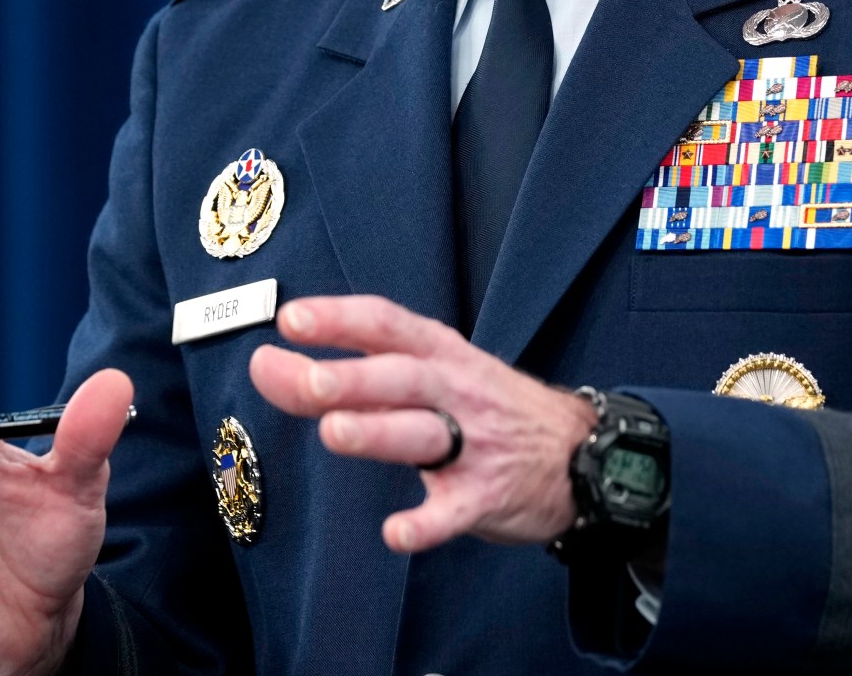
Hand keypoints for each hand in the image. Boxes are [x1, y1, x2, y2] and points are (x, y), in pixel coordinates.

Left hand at [249, 296, 594, 552]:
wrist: (583, 453)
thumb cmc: (486, 409)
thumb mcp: (432, 376)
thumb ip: (350, 374)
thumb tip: (268, 365)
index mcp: (440, 354)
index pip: (386, 325)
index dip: (340, 319)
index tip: (291, 319)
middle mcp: (455, 391)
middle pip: (401, 378)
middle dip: (355, 377)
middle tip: (309, 379)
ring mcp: (473, 444)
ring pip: (422, 435)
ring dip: (379, 432)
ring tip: (335, 433)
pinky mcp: (485, 496)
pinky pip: (453, 512)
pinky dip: (426, 524)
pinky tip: (397, 533)